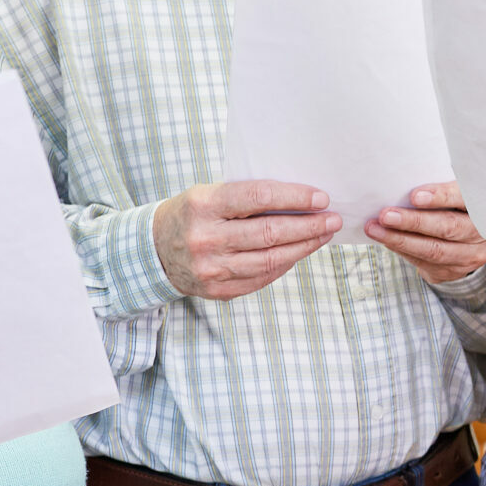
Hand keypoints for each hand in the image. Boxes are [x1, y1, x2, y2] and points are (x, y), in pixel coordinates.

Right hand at [152, 181, 338, 299]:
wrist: (153, 251)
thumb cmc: (190, 215)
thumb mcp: (208, 194)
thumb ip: (247, 197)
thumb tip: (299, 200)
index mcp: (203, 205)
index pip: (258, 198)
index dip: (294, 198)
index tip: (321, 198)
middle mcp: (205, 238)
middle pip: (270, 233)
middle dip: (308, 226)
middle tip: (333, 219)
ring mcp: (211, 269)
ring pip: (271, 259)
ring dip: (305, 247)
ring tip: (324, 235)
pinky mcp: (219, 290)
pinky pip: (262, 277)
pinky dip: (286, 264)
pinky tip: (300, 252)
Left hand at [365, 183, 485, 286]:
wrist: (465, 240)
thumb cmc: (451, 206)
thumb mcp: (452, 192)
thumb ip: (437, 186)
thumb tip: (401, 183)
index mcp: (482, 204)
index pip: (463, 199)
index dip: (441, 197)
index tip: (414, 196)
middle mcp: (480, 233)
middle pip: (448, 228)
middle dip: (414, 222)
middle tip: (386, 215)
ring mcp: (469, 255)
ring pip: (434, 250)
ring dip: (401, 240)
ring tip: (375, 229)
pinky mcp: (452, 271)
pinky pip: (424, 263)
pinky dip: (402, 250)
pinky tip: (386, 240)